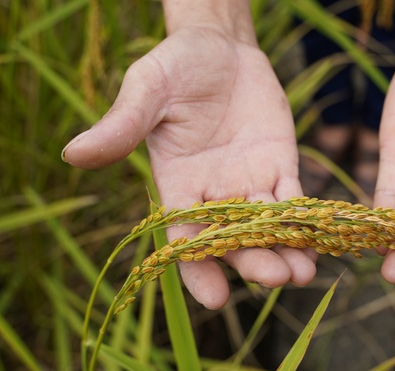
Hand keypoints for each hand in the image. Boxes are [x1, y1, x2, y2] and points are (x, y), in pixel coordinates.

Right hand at [62, 25, 315, 307]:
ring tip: (305, 273)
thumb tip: (73, 154)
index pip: (185, 238)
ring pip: (269, 227)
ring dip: (287, 250)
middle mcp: (215, 194)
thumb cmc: (176, 66)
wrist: (219, 46)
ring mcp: (250, 182)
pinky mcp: (280, 166)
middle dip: (254, 261)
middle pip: (234, 240)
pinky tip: (321, 238)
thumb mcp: (147, 90)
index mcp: (178, 186)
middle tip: (277, 277)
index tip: (213, 300)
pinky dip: (307, 218)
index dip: (197, 269)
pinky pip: (294, 198)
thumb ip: (121, 125)